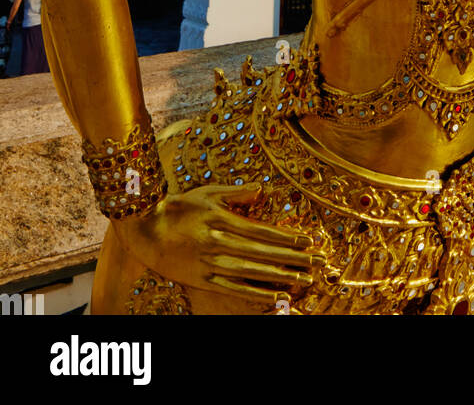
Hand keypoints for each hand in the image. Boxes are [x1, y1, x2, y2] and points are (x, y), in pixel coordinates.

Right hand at [114, 184, 322, 306]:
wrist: (143, 230)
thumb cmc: (178, 207)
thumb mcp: (208, 193)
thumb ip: (236, 193)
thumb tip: (262, 190)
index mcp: (221, 220)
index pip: (262, 231)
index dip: (286, 237)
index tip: (308, 241)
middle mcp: (219, 243)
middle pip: (263, 253)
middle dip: (292, 258)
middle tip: (316, 262)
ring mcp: (211, 264)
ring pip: (252, 273)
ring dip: (280, 277)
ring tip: (303, 280)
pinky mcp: (203, 280)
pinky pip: (234, 289)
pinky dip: (256, 293)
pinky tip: (274, 296)